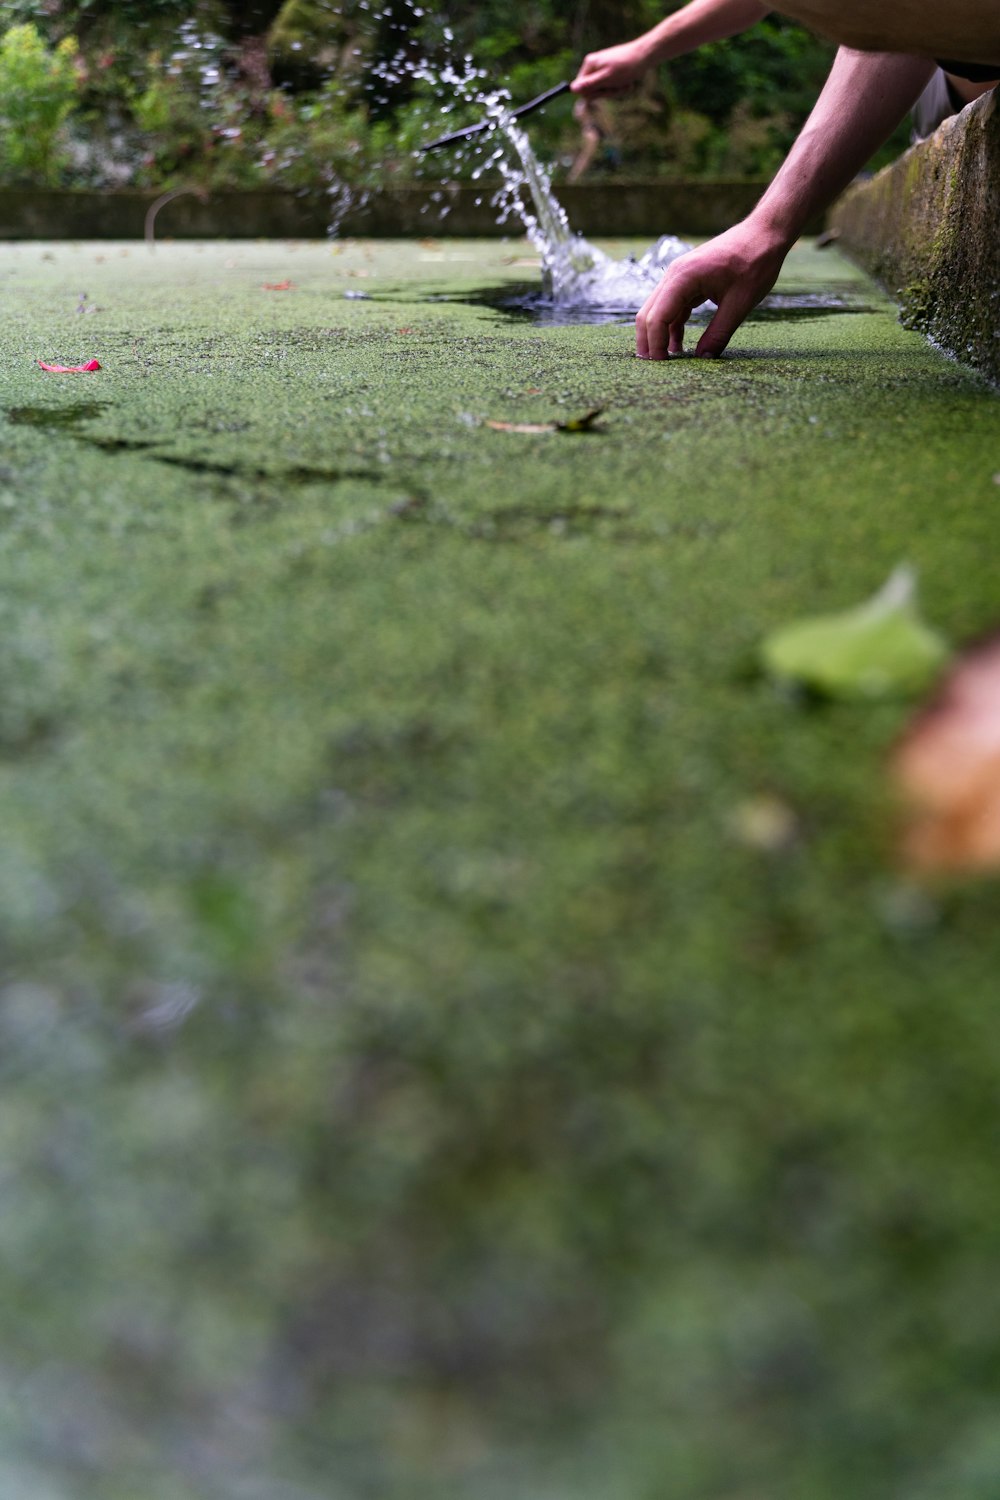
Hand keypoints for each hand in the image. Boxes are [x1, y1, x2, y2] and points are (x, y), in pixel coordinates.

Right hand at [571, 42, 647, 96]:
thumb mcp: (607, 78)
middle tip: (618, 86)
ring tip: (625, 83)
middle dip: (607, 92)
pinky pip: (611, 86)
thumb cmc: (626, 66)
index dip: (595, 94)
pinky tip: (628, 81)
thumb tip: (572, 89)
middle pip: (593, 91)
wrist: (645, 55)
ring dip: (616, 91)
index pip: (582, 89)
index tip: (607, 89)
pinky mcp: (611, 71)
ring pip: (603, 90)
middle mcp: (593, 65)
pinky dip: (620, 87)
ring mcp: (602, 68)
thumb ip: (589, 84)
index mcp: (589, 65)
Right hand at [635, 220, 791, 358]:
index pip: (657, 318)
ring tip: (666, 361)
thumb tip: (704, 360)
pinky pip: (671, 307)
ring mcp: (679, 276)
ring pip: (657, 311)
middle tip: (657, 369)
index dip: (656, 345)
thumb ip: (719, 333)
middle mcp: (674, 275)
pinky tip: (678, 345)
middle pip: (648, 314)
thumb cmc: (755, 262)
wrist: (764, 234)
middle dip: (649, 343)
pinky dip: (671, 326)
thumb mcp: (740, 303)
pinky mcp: (687, 280)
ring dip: (658, 335)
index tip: (664, 367)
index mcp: (684, 278)